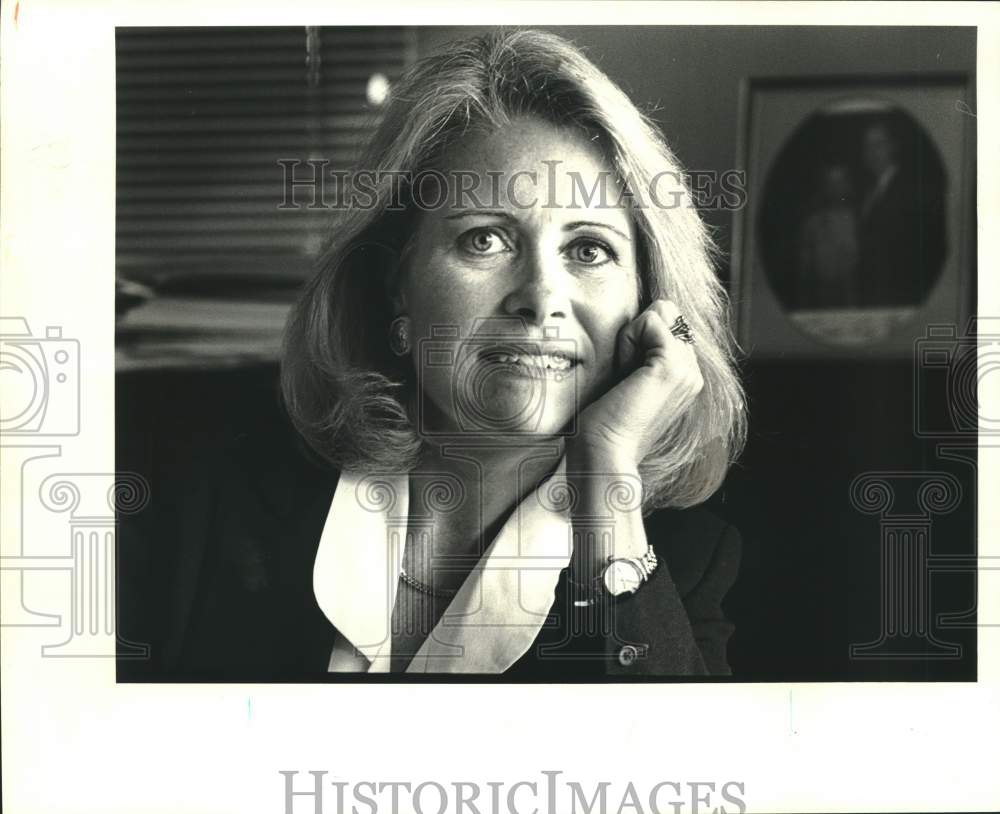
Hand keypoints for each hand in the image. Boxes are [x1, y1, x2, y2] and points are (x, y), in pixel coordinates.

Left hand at [574, 299, 703, 467]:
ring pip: (659, 313)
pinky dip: (627, 340)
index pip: (668, 322)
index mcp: (686, 377)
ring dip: (630, 337)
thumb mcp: (630, 378)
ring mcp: (688, 370)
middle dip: (636, 332)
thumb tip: (645, 315)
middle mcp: (693, 373)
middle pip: (667, 312)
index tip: (625, 376)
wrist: (603, 453)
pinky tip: (623, 373)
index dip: (638, 338)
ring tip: (624, 376)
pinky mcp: (673, 365)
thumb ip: (644, 352)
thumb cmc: (604, 421)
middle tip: (623, 373)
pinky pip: (649, 321)